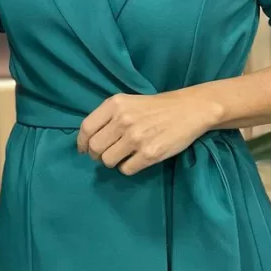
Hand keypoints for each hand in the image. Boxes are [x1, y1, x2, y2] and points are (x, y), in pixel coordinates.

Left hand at [77, 91, 216, 175]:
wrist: (188, 110)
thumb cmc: (154, 106)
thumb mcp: (127, 102)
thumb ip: (108, 116)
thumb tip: (88, 140)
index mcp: (115, 104)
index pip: (86, 128)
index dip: (82, 142)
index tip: (84, 150)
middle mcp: (123, 120)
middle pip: (95, 147)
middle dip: (96, 155)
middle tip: (103, 155)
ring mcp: (136, 138)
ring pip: (108, 161)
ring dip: (112, 162)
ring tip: (121, 156)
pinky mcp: (150, 153)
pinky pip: (126, 169)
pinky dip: (127, 168)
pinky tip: (134, 160)